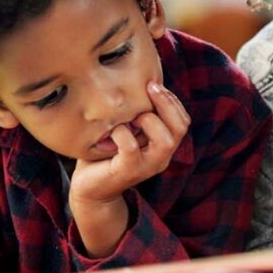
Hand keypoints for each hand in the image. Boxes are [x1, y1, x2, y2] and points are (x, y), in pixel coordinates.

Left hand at [69, 82, 189, 255]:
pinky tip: (110, 131)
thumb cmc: (104, 155)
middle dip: (166, 103)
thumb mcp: (125, 131)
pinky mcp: (128, 170)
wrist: (89, 190)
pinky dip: (121, 133)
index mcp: (163, 148)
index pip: (183, 122)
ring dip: (149, 120)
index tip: (154, 84)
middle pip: (180, 129)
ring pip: (165, 140)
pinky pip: (131, 147)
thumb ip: (135, 115)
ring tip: (133, 115)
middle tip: (149, 87)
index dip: (172, 101)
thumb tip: (138, 82)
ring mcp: (146, 166)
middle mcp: (160, 158)